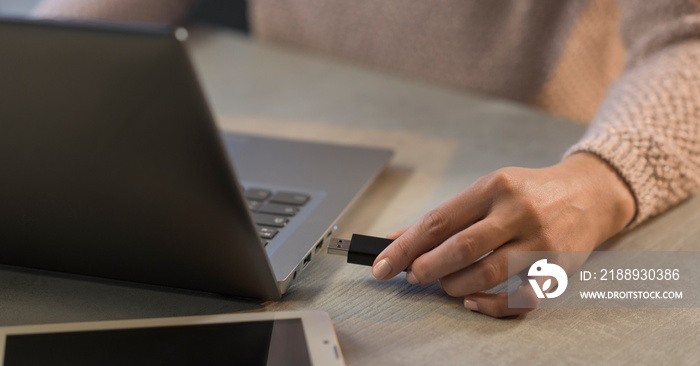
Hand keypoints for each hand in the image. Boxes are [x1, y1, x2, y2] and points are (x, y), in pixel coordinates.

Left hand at [372, 153, 634, 316]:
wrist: (591, 193)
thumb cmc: (529, 193)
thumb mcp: (487, 191)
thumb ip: (445, 217)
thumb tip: (396, 240)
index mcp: (493, 187)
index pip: (438, 220)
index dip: (404, 246)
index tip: (381, 265)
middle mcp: (518, 212)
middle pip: (462, 247)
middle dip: (427, 268)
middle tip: (413, 276)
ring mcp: (542, 241)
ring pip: (488, 274)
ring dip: (456, 286)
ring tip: (444, 285)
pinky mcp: (560, 268)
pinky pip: (522, 298)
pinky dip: (492, 305)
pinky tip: (474, 301)